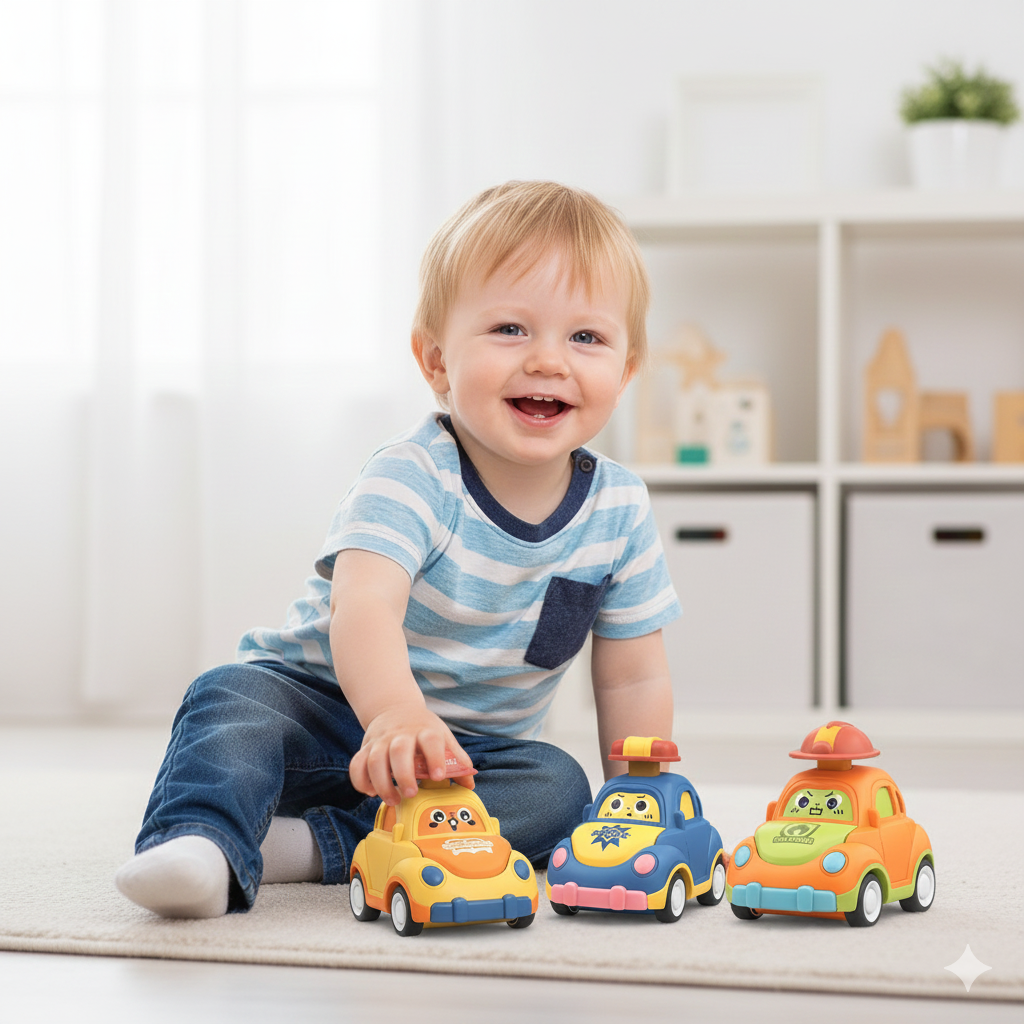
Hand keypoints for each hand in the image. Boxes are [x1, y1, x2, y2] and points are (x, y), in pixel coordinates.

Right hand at [349, 704, 474, 805]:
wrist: (395, 708)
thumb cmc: (423, 729)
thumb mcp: (442, 736)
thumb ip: (457, 759)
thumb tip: (469, 783)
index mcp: (425, 730)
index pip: (430, 740)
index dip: (435, 758)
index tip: (439, 777)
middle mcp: (401, 734)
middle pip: (398, 751)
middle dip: (404, 775)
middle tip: (412, 794)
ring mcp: (381, 740)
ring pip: (374, 760)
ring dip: (382, 783)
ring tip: (393, 800)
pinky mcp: (366, 747)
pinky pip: (357, 764)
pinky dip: (360, 781)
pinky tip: (372, 792)